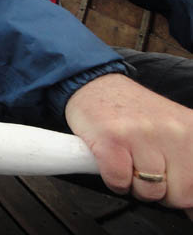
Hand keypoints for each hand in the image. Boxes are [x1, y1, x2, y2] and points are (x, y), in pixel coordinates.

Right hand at [65, 73, 192, 214]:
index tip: (174, 190)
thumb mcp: (173, 132)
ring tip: (128, 162)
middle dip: (161, 191)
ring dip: (135, 185)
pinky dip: (113, 179)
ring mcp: (142, 134)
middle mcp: (173, 131)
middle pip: (181, 195)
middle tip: (146, 170)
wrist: (95, 84)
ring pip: (150, 192)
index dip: (186, 195)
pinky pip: (119, 182)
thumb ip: (187, 167)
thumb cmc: (132, 112)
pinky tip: (112, 160)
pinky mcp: (112, 140)